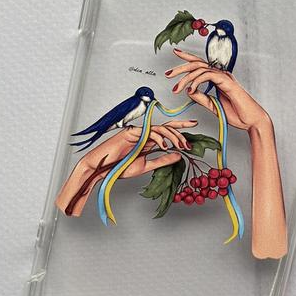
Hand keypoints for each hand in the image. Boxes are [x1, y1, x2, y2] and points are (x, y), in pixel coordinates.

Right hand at [56, 120, 196, 215]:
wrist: (102, 169)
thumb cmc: (119, 167)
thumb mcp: (146, 166)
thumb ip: (162, 161)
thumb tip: (178, 156)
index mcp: (148, 141)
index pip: (167, 131)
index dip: (180, 128)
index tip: (193, 126)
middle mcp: (144, 134)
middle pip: (166, 127)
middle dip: (180, 132)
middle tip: (188, 144)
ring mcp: (138, 132)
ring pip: (160, 129)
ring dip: (172, 136)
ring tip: (180, 146)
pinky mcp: (131, 132)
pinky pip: (149, 132)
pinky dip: (159, 138)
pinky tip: (165, 146)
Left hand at [166, 49, 270, 131]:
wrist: (251, 121)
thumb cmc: (237, 114)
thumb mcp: (213, 106)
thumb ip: (202, 98)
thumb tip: (189, 91)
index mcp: (218, 79)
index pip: (200, 65)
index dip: (187, 57)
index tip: (176, 53)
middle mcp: (221, 75)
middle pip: (197, 64)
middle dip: (180, 67)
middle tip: (168, 74)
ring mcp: (224, 77)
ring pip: (200, 69)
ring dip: (185, 78)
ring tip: (177, 89)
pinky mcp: (227, 82)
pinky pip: (208, 75)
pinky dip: (196, 81)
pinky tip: (190, 90)